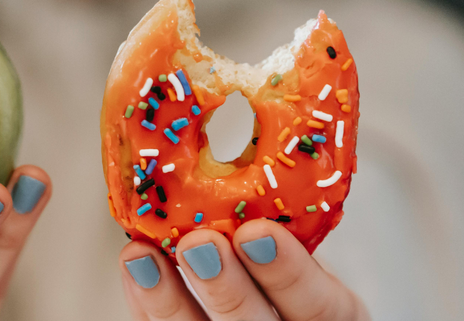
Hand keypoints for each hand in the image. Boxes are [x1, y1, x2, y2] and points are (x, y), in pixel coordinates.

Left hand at [119, 219, 370, 319]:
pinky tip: (135, 267)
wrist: (272, 299)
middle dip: (225, 286)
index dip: (289, 273)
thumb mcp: (307, 245)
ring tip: (141, 257)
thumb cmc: (290, 264)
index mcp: (328, 314)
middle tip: (199, 243)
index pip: (318, 305)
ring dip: (168, 298)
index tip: (257, 232)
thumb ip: (288, 222)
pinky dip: (146, 303)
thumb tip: (253, 159)